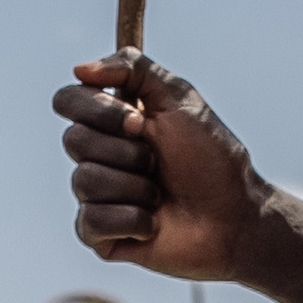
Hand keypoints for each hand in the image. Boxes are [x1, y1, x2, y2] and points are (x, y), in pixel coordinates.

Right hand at [52, 52, 263, 278]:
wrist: (234, 217)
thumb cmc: (211, 159)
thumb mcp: (178, 98)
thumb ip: (132, 67)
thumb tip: (80, 69)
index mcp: (113, 120)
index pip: (68, 100)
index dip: (98, 110)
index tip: (139, 121)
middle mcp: (100, 155)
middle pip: (74, 140)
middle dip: (127, 152)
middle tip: (157, 162)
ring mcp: (98, 196)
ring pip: (84, 180)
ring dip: (135, 187)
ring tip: (159, 195)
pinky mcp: (101, 235)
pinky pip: (90, 222)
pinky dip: (130, 220)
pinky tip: (153, 224)